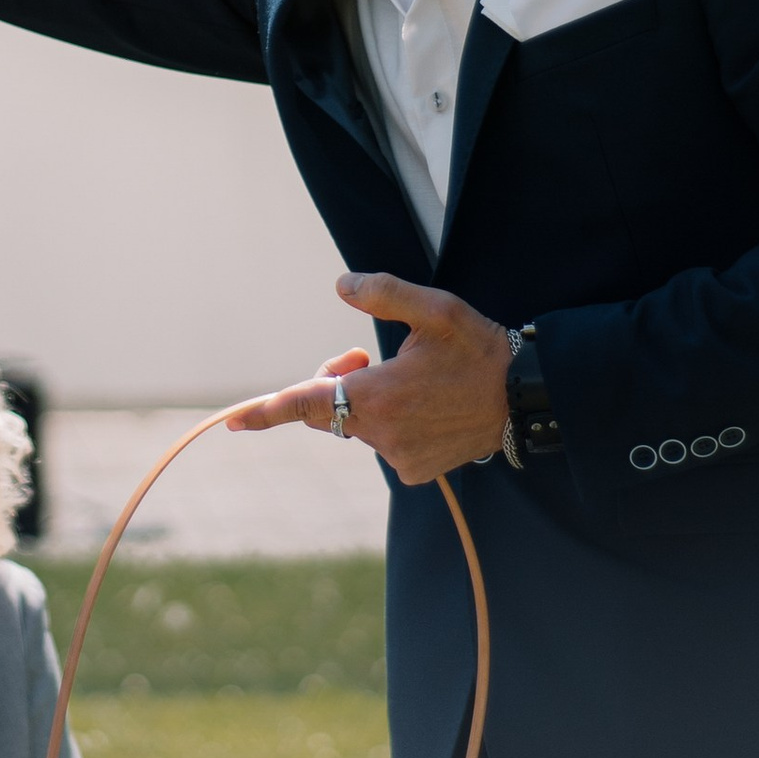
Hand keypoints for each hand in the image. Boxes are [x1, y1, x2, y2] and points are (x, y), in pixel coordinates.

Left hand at [228, 271, 510, 483]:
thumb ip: (384, 294)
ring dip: (368, 402)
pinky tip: (425, 407)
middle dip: (337, 382)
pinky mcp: (415, 471)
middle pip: (329, 410)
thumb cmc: (479, 350)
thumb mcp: (436, 310)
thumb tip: (342, 285)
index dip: (267, 411)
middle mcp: (382, 433)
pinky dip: (392, 424)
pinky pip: (384, 444)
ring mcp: (399, 457)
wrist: (524, 399)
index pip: (308, 403)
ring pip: (357, 426)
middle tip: (366, 356)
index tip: (234, 422)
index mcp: (378, 396)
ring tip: (409, 380)